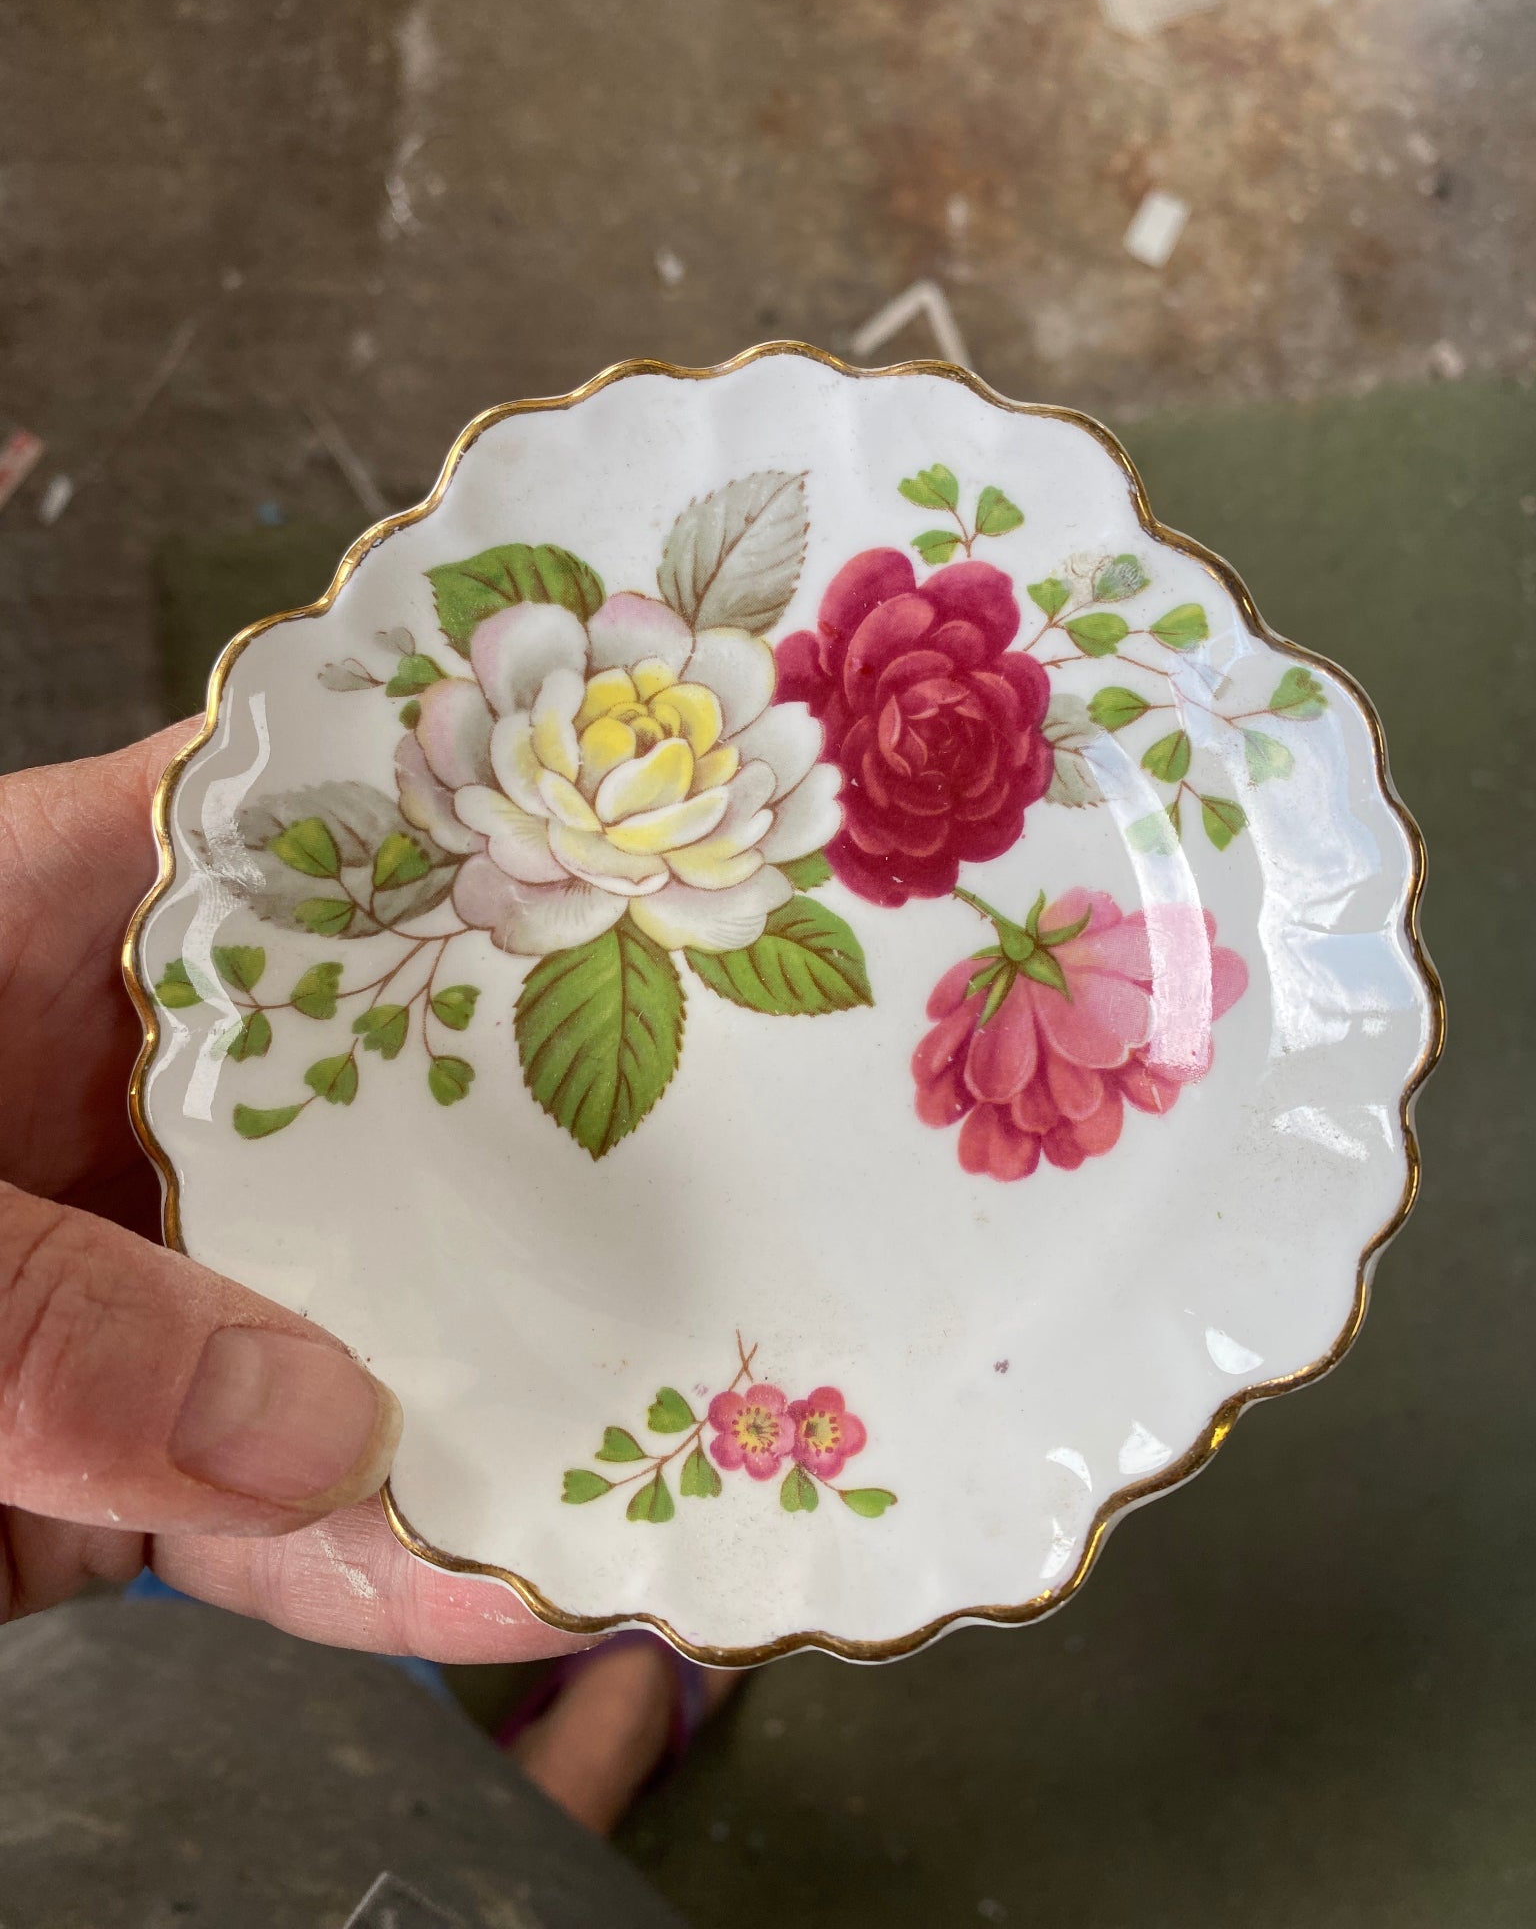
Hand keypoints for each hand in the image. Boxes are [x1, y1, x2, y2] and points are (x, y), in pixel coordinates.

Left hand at [0, 726, 578, 1661]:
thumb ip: (44, 1325)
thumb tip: (315, 1427)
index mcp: (26, 929)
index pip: (294, 826)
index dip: (475, 816)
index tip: (657, 847)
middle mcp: (107, 1080)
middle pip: (374, 1073)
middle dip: (542, 1127)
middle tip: (743, 1141)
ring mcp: (116, 1263)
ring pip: (344, 1296)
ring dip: (482, 1373)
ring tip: (657, 1406)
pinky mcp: (93, 1437)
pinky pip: (252, 1488)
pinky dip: (351, 1551)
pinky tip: (475, 1579)